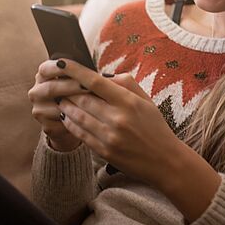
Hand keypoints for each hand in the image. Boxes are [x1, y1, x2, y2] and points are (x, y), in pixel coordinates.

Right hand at [28, 59, 90, 151]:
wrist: (75, 116)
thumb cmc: (79, 91)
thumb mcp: (80, 79)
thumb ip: (86, 73)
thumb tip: (107, 75)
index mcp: (43, 75)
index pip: (46, 69)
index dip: (60, 68)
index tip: (76, 67)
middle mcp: (37, 92)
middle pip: (51, 88)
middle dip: (71, 86)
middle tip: (88, 86)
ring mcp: (39, 110)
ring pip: (57, 107)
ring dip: (75, 105)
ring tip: (93, 103)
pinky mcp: (47, 127)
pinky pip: (61, 123)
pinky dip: (76, 120)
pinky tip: (88, 117)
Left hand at [42, 59, 181, 189]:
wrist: (164, 160)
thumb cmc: (155, 126)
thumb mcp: (146, 99)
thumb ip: (125, 83)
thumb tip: (102, 76)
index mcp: (128, 101)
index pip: (95, 82)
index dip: (76, 71)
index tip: (62, 64)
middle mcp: (117, 118)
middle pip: (82, 99)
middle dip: (68, 89)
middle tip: (59, 82)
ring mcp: (109, 136)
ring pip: (78, 116)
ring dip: (66, 106)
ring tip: (60, 98)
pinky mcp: (104, 151)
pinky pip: (80, 134)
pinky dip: (70, 123)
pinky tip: (66, 116)